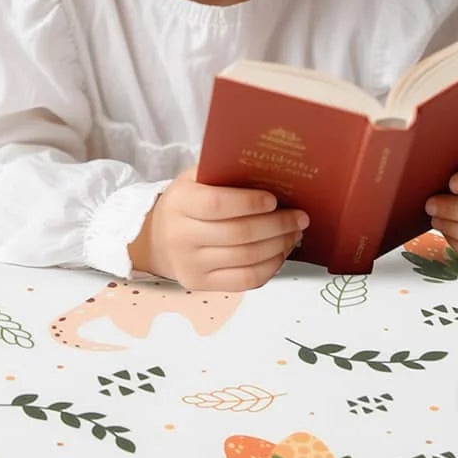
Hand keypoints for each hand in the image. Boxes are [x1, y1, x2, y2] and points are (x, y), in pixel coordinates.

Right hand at [127, 165, 307, 290]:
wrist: (157, 239)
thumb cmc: (186, 203)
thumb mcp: (194, 180)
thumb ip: (222, 175)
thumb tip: (270, 173)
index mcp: (180, 202)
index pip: (217, 205)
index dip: (249, 203)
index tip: (274, 199)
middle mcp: (181, 236)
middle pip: (239, 234)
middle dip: (277, 225)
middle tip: (300, 217)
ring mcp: (192, 264)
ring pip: (247, 258)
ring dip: (279, 245)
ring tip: (295, 233)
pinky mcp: (202, 284)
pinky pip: (246, 280)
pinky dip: (271, 267)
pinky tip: (280, 252)